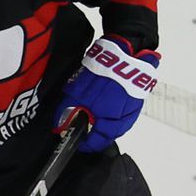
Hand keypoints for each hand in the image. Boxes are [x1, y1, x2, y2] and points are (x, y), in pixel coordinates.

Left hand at [54, 37, 158, 152]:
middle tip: (82, 125)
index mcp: (111, 123)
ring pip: (116, 124)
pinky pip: (123, 112)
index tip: (74, 139)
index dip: (83, 143)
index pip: (96, 142)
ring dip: (104, 122)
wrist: (126, 52)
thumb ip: (66, 112)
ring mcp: (133, 110)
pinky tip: (104, 102)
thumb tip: (59, 127)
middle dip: (94, 132)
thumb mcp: (76, 93)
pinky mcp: (137, 99)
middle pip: (108, 135)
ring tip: (92, 112)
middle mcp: (124, 120)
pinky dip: (113, 112)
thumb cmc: (102, 74)